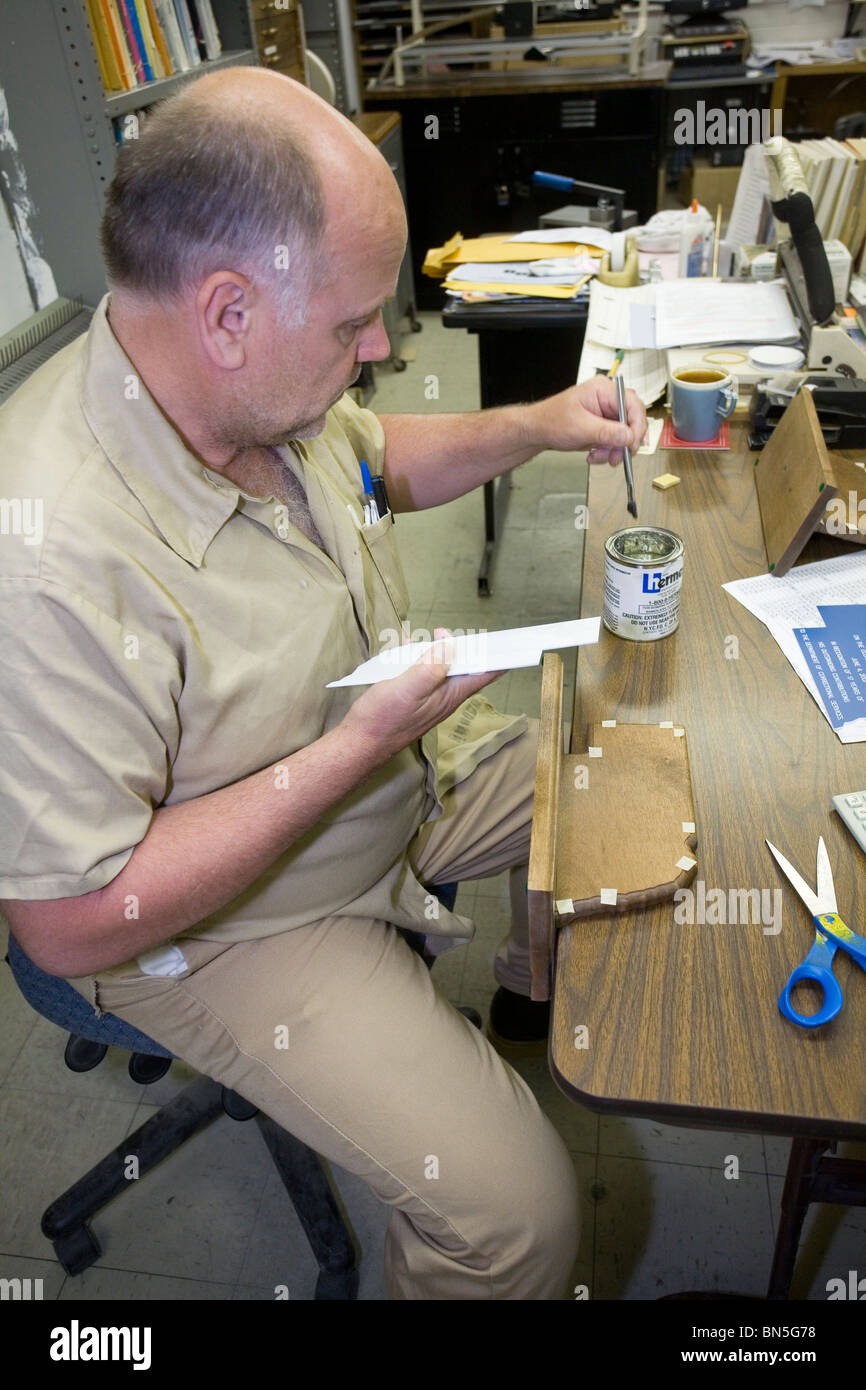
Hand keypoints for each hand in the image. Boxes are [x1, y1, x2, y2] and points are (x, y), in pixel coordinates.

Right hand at [342, 628, 505, 765]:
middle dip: (465, 645)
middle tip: (450, 629)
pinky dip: (420, 655)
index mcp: (450, 695)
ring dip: (440, 649)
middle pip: (467, 666)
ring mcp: (430, 696)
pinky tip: (408, 645)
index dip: (499, 656)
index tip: (509, 640)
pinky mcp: (415, 695)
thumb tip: (450, 645)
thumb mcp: (407, 689)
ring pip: (444, 666)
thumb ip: (430, 668)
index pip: (485, 673)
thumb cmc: (383, 720)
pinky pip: (425, 670)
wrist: (359, 743)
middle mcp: (445, 696)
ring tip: (432, 633)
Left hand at [528, 377, 646, 467]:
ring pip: (625, 434)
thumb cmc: (551, 421)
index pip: (633, 404)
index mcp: (604, 390)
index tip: (632, 444)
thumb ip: (607, 433)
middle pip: (632, 421)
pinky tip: (595, 454)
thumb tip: (629, 436)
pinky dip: (608, 451)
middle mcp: (608, 399)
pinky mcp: (604, 426)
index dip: (637, 426)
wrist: (538, 431)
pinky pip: (616, 441)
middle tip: (617, 456)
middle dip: (625, 442)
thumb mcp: (580, 428)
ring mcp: (607, 413)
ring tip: (599, 457)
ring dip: (615, 450)